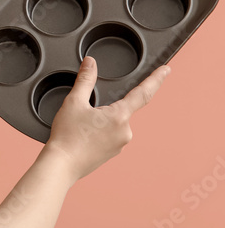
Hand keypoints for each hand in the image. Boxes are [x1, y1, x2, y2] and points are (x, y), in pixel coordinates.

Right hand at [45, 57, 169, 180]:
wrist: (62, 165)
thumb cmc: (67, 136)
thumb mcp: (74, 102)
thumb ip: (85, 80)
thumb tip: (90, 62)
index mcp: (119, 116)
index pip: (143, 93)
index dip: (155, 79)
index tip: (166, 70)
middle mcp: (125, 132)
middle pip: (119, 109)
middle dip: (103, 107)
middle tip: (82, 115)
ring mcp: (120, 144)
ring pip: (113, 122)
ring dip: (99, 120)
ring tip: (79, 128)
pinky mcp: (113, 153)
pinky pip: (109, 135)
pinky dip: (98, 131)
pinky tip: (82, 136)